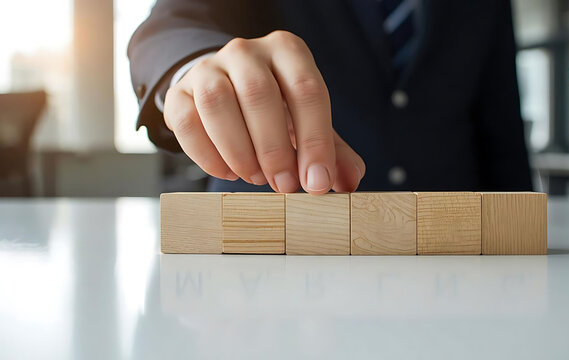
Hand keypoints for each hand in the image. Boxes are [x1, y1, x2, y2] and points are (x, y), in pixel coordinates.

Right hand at [163, 30, 364, 193]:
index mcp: (288, 51)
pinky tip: (228, 172)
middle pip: (259, 94)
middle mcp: (246, 51)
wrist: (228, 88)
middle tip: (284, 186)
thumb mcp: (309, 121)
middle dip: (274, 149)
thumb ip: (333, 150)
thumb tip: (350, 181)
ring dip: (239, 151)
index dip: (315, 141)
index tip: (317, 182)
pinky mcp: (180, 91)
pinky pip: (186, 122)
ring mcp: (208, 67)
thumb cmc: (277, 108)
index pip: (306, 90)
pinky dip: (207, 155)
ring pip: (217, 103)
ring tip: (255, 177)